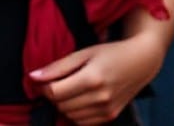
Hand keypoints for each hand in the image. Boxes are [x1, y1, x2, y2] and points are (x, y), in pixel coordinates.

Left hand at [30, 35, 163, 124]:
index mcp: (91, 79)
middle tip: (54, 83)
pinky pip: (83, 122)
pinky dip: (75, 114)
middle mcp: (100, 98)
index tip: (41, 80)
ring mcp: (107, 110)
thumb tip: (33, 76)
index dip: (42, 87)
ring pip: (70, 116)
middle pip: (61, 106)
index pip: (55, 92)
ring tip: (66, 90)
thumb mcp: (82, 53)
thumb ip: (57, 67)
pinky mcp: (111, 116)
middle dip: (52, 96)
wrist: (140, 62)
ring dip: (62, 106)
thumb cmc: (109, 53)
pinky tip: (77, 100)